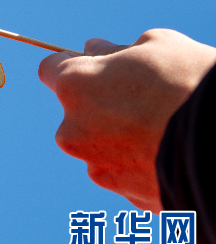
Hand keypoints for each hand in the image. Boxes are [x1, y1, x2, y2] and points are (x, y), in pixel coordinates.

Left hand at [38, 29, 215, 211]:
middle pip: (76, 112)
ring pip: (101, 146)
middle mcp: (74, 131)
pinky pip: (128, 174)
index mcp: (75, 87)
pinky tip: (173, 154)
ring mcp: (99, 168)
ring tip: (166, 128)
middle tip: (144, 97)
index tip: (94, 64)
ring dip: (122, 138)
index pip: (50, 69)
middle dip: (100, 104)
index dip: (72, 64)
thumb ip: (115, 50)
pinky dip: (143, 164)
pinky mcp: (127, 197)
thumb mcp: (157, 46)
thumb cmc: (193, 83)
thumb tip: (93, 48)